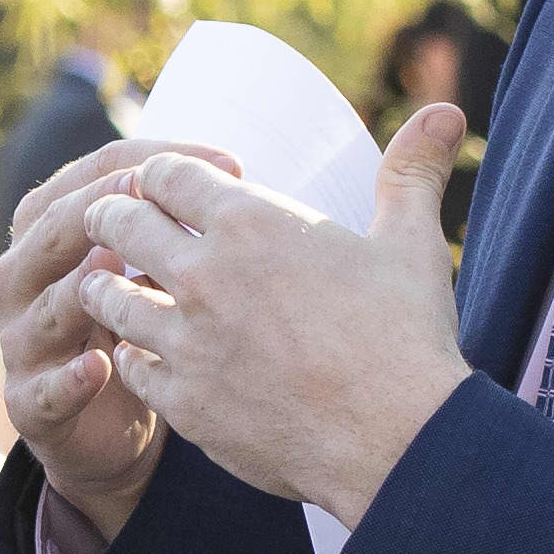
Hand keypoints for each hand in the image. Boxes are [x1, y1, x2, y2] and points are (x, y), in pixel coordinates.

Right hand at [0, 134, 215, 540]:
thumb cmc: (141, 324)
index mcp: (49, 228)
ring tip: (118, 270)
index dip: (155, 162)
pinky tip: (101, 367)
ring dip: (83, 287)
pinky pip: (44, 390)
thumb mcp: (156, 266)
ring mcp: (22, 341)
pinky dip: (70, 379)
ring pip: (49, 305)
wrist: (109, 426)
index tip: (231, 164)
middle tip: (169, 201)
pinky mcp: (29, 403)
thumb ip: (174, 224)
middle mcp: (24, 276)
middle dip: (111, 208)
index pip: (93, 173)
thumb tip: (239, 176)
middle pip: (55, 227)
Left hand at [69, 108, 473, 520]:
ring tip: (108, 282)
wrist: (396, 442)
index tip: (156, 183)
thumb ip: (412, 172)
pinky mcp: (185, 402)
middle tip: (113, 220)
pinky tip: (134, 353)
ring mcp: (188, 342)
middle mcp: (205, 276)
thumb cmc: (406, 338)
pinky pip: (129, 367)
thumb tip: (446, 112)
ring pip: (110, 297)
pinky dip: (128, 355)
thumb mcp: (411, 243)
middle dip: (112, 217)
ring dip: (107, 284)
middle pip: (121, 225)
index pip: (166, 176)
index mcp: (252, 223)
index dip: (157, 175)